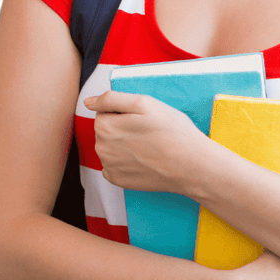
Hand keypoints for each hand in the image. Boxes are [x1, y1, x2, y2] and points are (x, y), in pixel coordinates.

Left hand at [84, 91, 208, 193]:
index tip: (142, 119)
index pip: (104, 112)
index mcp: (105, 126)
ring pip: (110, 148)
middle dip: (122, 128)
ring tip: (148, 146)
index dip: (124, 113)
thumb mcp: (144, 103)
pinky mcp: (118, 181)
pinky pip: (114, 165)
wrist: (191, 166)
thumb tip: (89, 102)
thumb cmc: (171, 132)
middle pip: (106, 130)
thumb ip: (111, 99)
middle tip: (148, 132)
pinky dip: (125, 162)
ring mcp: (109, 167)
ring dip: (124, 145)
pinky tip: (143, 160)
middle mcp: (101, 148)